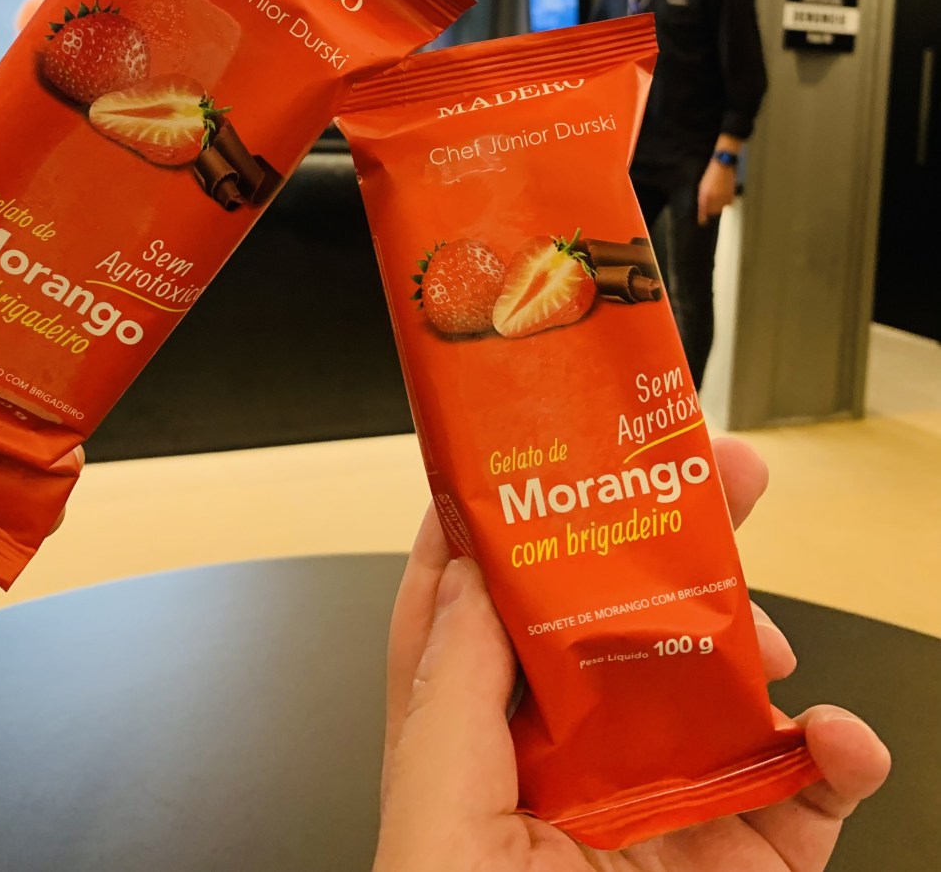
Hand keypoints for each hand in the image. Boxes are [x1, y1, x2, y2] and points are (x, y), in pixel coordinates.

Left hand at [376, 438, 889, 871]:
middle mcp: (574, 765)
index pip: (484, 606)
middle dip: (673, 540)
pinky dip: (840, 760)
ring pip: (721, 688)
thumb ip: (448, 690)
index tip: (544, 445)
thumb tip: (467, 563)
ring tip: (769, 631)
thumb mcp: (435, 829)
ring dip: (760, 638)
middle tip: (724, 475)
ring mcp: (662, 811)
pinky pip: (804, 797)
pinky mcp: (741, 866)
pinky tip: (841, 739)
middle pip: (619, 622)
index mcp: (483, 746)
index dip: (510, 519)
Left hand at [697, 158, 736, 224]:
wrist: (723, 166)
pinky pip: (727, 203)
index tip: (702, 222)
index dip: (702, 217)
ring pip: (720, 208)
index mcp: (705, 196)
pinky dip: (726, 201)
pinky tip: (724, 193)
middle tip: (712, 199)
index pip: (703, 211)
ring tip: (718, 194)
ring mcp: (723, 198)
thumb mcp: (703, 186)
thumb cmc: (711, 175)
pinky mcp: (731, 196)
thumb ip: (703, 198)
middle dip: (711, 209)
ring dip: (719, 205)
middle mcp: (714, 199)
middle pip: (712, 211)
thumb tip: (704, 208)